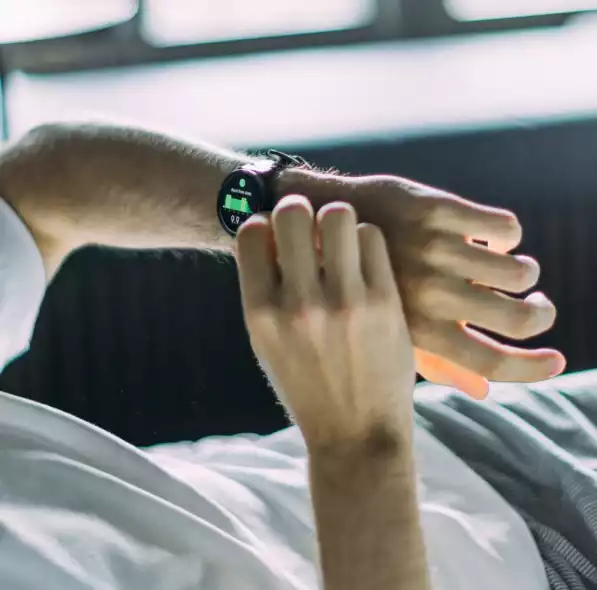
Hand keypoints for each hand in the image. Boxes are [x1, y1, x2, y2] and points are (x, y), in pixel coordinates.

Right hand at [236, 195, 414, 447]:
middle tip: (309, 226)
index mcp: (259, 313)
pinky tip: (364, 260)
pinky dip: (366, 241)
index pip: (251, 233)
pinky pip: (372, 238)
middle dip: (299, 211)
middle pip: (293, 213)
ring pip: (339, 215)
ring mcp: (344, 300)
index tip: (276, 235)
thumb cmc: (305, 389)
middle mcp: (298, 302)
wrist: (356, 435)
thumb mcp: (265, 345)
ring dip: (337, 220)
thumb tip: (269, 234)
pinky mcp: (383, 301)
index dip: (264, 225)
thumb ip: (264, 291)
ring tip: (340, 240)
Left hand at [279, 171, 565, 397]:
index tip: (556, 362)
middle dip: (540, 316)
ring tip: (519, 271)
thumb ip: (433, 362)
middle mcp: (426, 293)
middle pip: (515, 317)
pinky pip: (502, 226)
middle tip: (539, 308)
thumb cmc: (349, 282)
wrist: (316, 217)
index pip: (489, 362)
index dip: (532, 368)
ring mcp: (431, 250)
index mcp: (411, 330)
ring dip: (526, 273)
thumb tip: (484, 393)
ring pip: (515, 268)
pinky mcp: (434, 209)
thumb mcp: (381, 331)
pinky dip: (511, 235)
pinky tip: (499, 239)